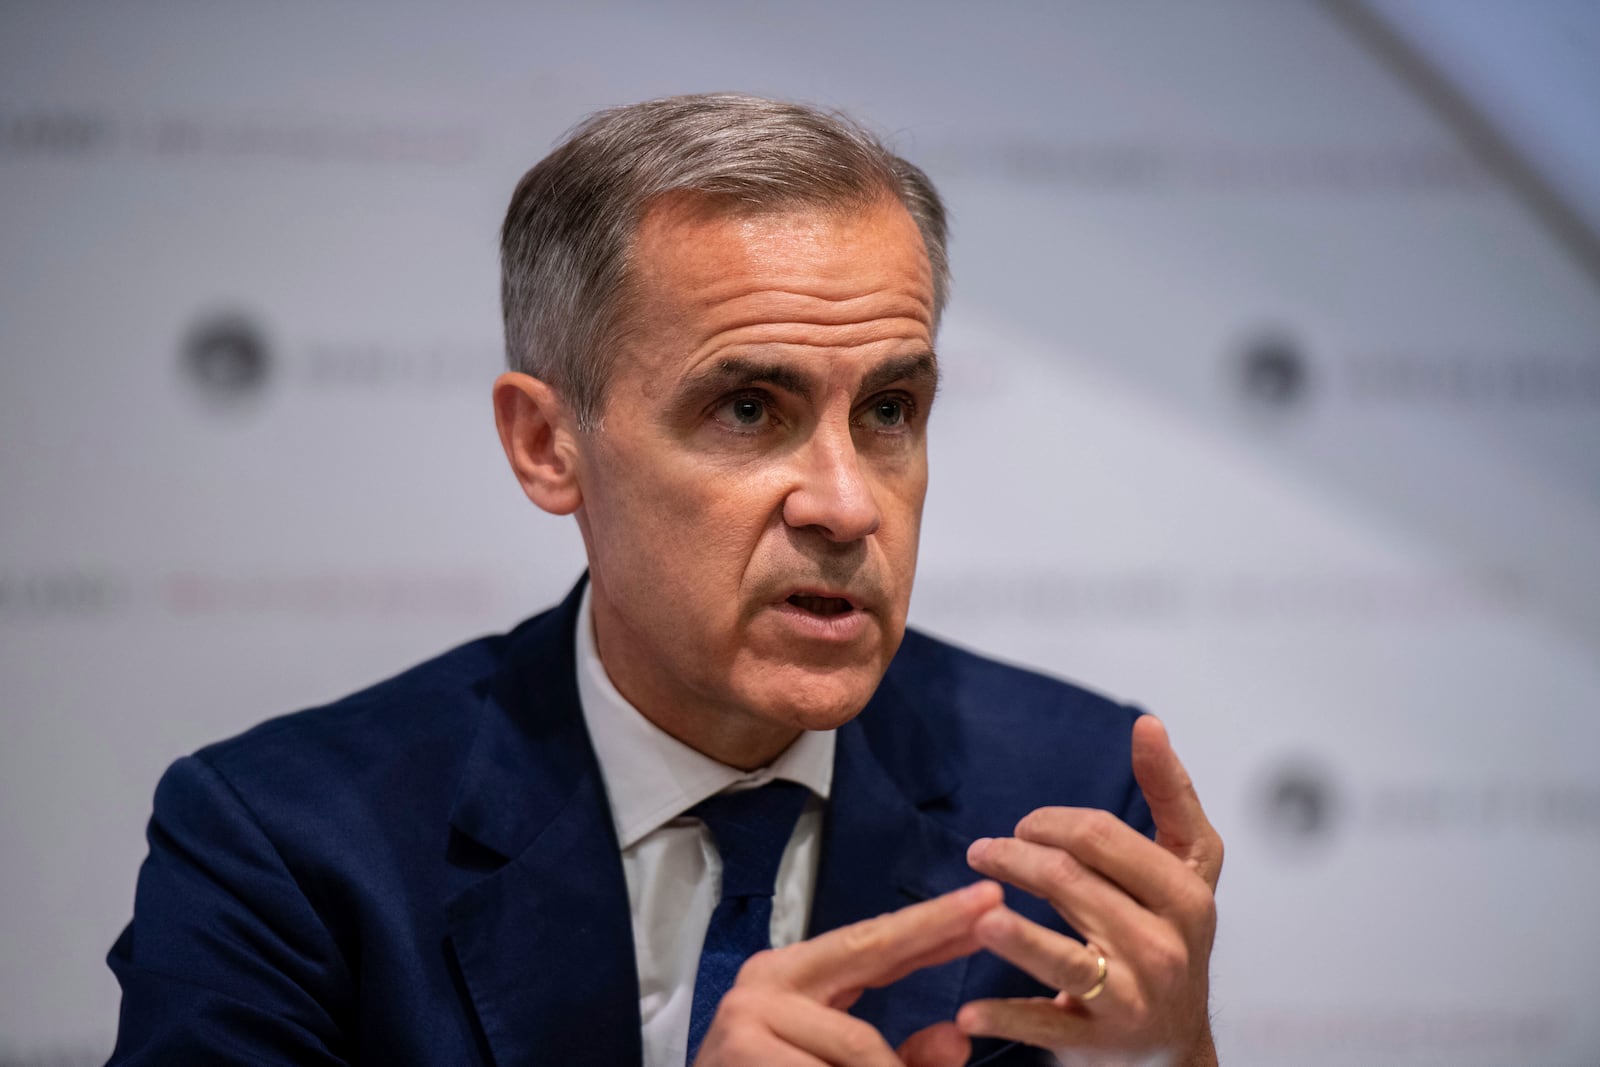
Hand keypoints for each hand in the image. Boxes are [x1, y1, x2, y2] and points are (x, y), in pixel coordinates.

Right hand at [693, 880, 1003, 1066]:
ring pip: (860, 1047)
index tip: (987, 903)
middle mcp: (768, 980)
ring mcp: (750, 1013)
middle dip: (935, 932)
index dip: (933, 926)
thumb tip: (955, 1039)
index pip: (874, 942)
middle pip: (869, 949)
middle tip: (992, 911)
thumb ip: (899, 1058)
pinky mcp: (743, 1048)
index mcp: (792, 976)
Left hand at [960, 716, 1223, 1065]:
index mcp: (1185, 891)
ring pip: (1059, 954)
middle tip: (982, 852)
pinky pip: (1042, 1024)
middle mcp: (1166, 944)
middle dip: (1013, 859)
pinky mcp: (1101, 1039)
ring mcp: (1134, 995)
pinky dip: (1002, 1017)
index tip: (1025, 825)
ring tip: (976, 915)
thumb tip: (1148, 724)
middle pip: (1070, 882)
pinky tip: (969, 1011)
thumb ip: (1170, 794)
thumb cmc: (1172, 938)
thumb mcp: (1187, 865)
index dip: (1051, 823)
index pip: (1103, 836)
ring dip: (1008, 932)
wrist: (1176, 1046)